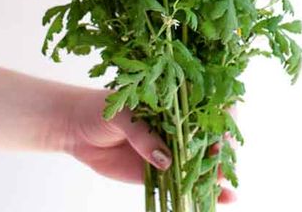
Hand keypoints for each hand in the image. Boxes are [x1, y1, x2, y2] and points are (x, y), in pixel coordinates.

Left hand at [62, 86, 235, 201]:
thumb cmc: (101, 107)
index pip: (203, 104)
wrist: (75, 128)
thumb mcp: (123, 112)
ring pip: (200, 162)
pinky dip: (203, 192)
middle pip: (208, 136)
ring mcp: (169, 149)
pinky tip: (221, 200)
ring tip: (225, 184)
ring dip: (216, 173)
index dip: (219, 114)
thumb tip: (165, 160)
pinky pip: (184, 183)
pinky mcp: (159, 172)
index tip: (225, 125)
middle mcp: (175, 125)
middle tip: (222, 158)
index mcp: (170, 101)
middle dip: (221, 147)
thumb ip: (143, 133)